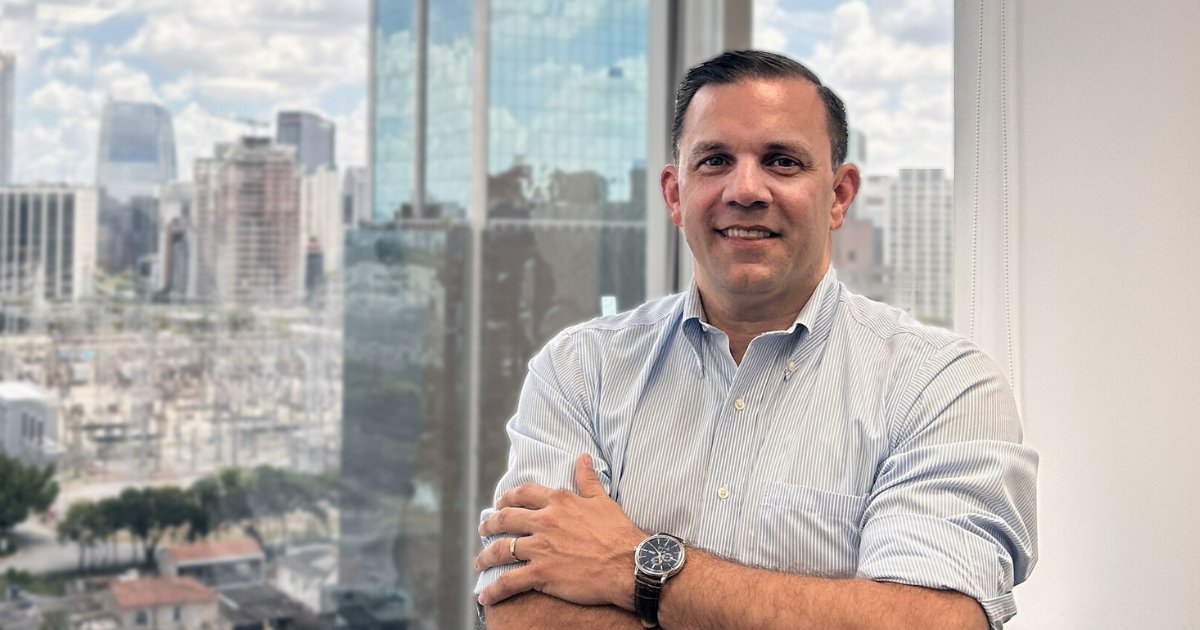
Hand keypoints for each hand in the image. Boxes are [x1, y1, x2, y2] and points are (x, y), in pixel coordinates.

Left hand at [475, 453, 645, 608]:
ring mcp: (540, 548)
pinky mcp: (541, 573)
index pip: (524, 494)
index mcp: (559, 502)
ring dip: (485, 556)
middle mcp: (545, 522)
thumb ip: (588, 479)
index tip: (499, 503)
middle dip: (490, 523)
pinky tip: (484, 596)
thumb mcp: (603, 500)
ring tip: (479, 561)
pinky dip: (493, 590)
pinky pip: (508, 581)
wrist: (629, 564)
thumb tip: (583, 457)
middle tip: (483, 528)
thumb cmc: (619, 533)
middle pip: (506, 519)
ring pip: (501, 549)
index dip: (508, 498)